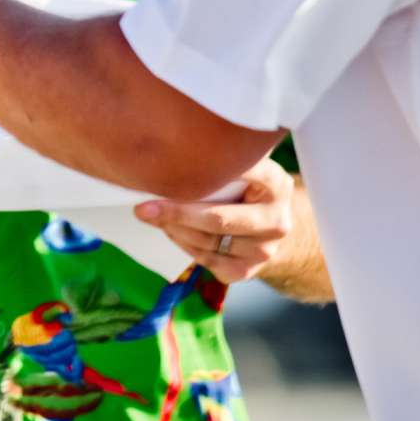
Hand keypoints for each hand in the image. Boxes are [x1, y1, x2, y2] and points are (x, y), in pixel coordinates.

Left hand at [135, 156, 325, 293]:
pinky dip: (182, 243)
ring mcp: (263, 250)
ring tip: (153, 214)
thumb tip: (167, 150)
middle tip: (143, 207)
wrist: (269, 228)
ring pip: (206, 242)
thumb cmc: (246, 189)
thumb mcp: (246, 169)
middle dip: (176, 212)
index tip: (173, 164)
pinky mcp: (247, 270)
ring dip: (173, 228)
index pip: (242, 173)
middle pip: (218, 218)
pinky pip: (204, 259)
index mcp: (276, 184)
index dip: (209, 171)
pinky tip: (172, 229)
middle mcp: (276, 220)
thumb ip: (220, 161)